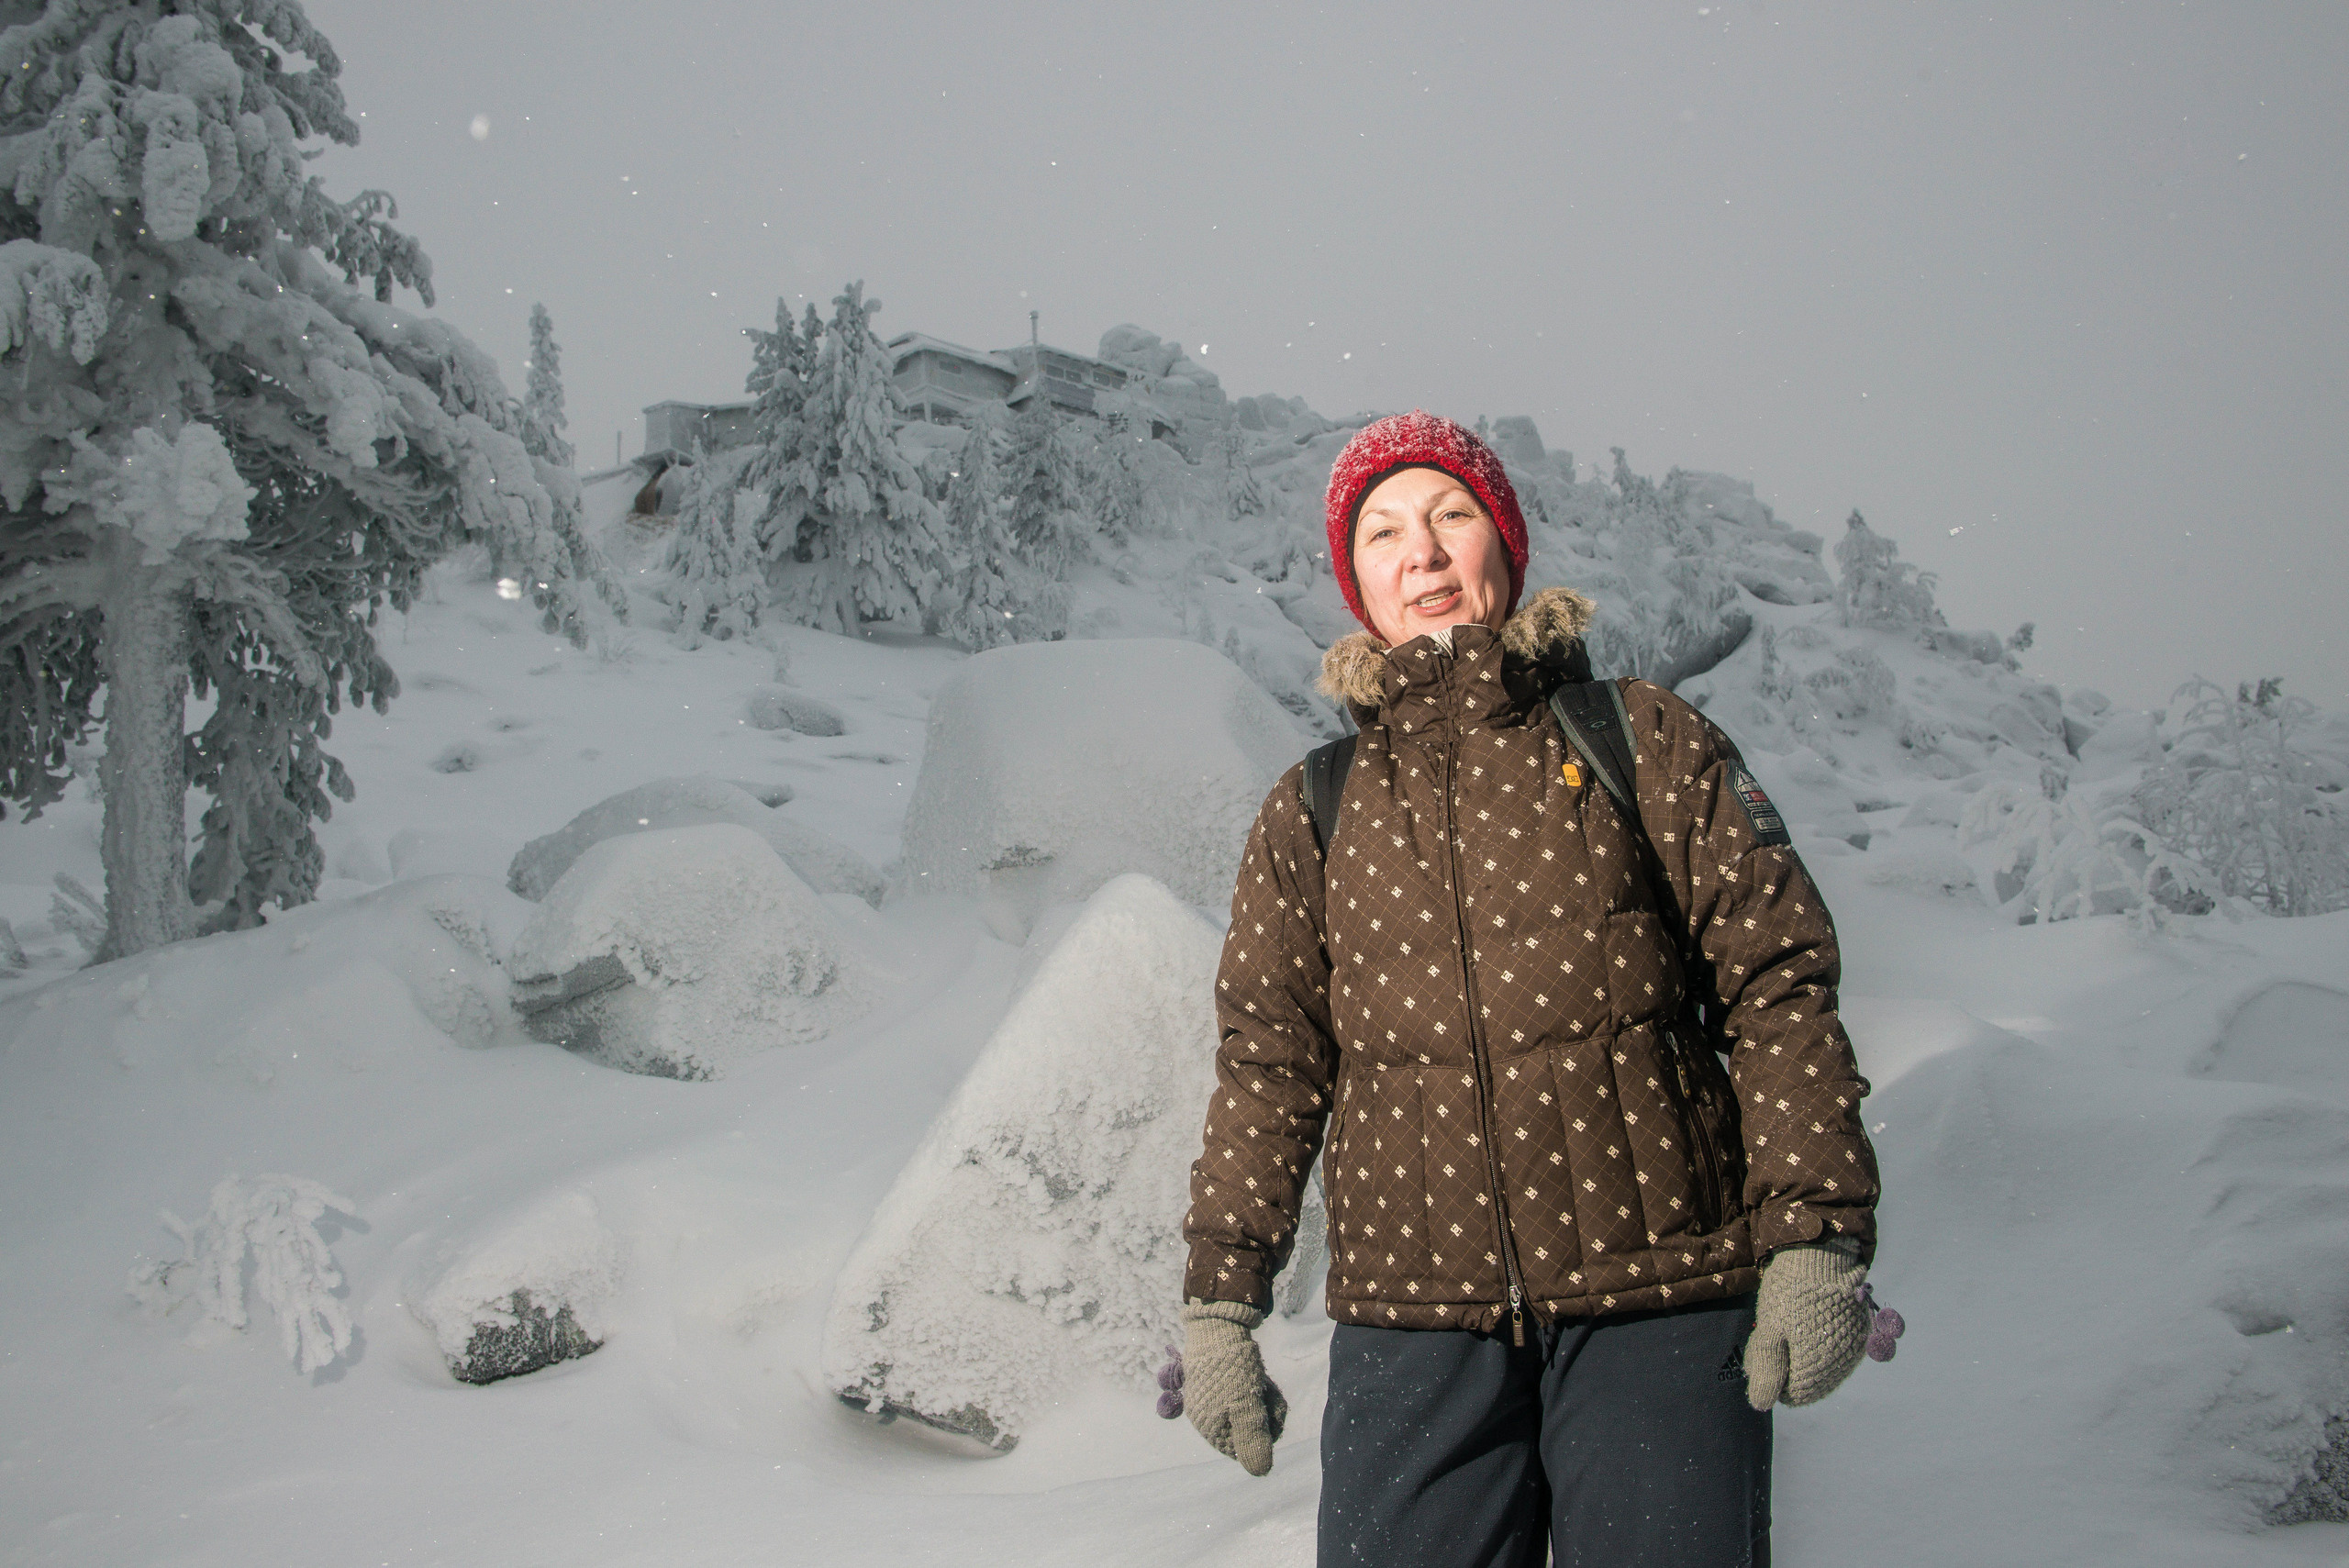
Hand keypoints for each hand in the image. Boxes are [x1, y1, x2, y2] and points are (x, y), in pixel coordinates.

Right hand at [1181, 1299, 1286, 1475]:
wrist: (1220, 1326)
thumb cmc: (1232, 1368)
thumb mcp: (1247, 1406)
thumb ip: (1253, 1440)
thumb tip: (1261, 1472)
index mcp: (1210, 1428)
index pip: (1243, 1450)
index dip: (1263, 1436)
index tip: (1268, 1415)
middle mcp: (1208, 1418)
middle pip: (1248, 1432)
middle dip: (1265, 1416)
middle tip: (1269, 1396)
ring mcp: (1214, 1400)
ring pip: (1250, 1413)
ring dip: (1264, 1401)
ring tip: (1265, 1383)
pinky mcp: (1222, 1384)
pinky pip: (1245, 1397)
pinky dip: (1257, 1390)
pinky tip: (1260, 1379)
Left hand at [1744, 1238, 1870, 1409]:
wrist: (1821, 1255)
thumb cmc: (1789, 1293)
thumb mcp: (1769, 1329)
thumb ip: (1766, 1369)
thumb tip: (1761, 1405)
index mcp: (1818, 1367)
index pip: (1792, 1394)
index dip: (1773, 1375)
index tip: (1764, 1349)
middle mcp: (1842, 1364)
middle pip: (1809, 1383)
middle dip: (1788, 1366)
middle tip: (1776, 1334)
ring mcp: (1853, 1349)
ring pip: (1823, 1369)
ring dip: (1805, 1355)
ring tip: (1793, 1325)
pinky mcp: (1859, 1334)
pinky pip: (1836, 1352)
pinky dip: (1820, 1343)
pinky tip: (1809, 1322)